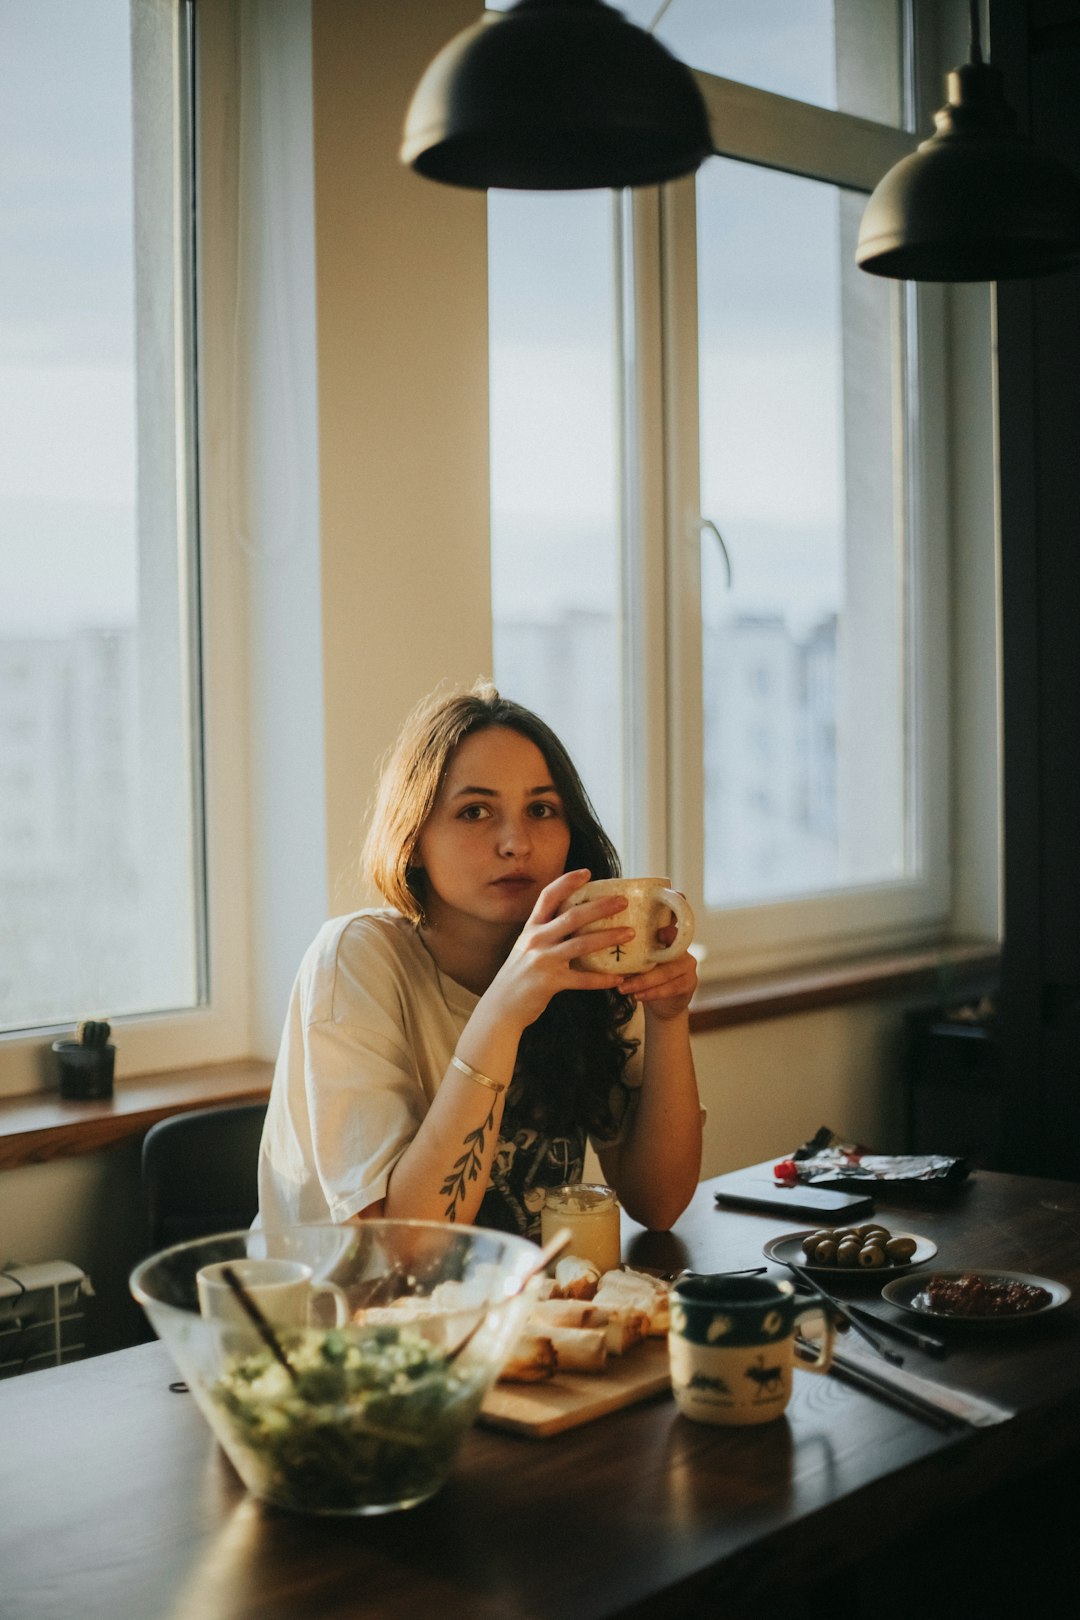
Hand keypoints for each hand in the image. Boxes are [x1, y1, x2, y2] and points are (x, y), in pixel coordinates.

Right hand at [483, 870, 633, 1031]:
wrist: (501, 1007)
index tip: (587, 873)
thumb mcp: (527, 948)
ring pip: (581, 944)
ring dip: (608, 938)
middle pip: (572, 916)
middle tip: (623, 902)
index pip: (548, 896)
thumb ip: (546, 934)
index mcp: (531, 928)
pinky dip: (602, 979)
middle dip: (600, 907)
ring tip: (629, 934)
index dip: (567, 882)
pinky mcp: (549, 983)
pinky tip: (618, 978)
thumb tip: (575, 921)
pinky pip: (582, 979)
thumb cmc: (519, 976)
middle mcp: (536, 940)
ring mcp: (542, 961)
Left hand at [617, 913, 697, 1020]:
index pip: (669, 922)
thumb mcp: (638, 958)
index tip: (656, 930)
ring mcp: (688, 965)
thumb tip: (601, 943)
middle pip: (665, 951)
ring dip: (643, 982)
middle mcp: (681, 947)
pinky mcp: (689, 983)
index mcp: (667, 935)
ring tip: (623, 988)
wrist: (664, 1003)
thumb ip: (629, 949)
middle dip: (642, 963)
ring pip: (666, 972)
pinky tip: (637, 996)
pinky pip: (671, 988)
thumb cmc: (646, 974)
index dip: (667, 919)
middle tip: (621, 974)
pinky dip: (652, 993)